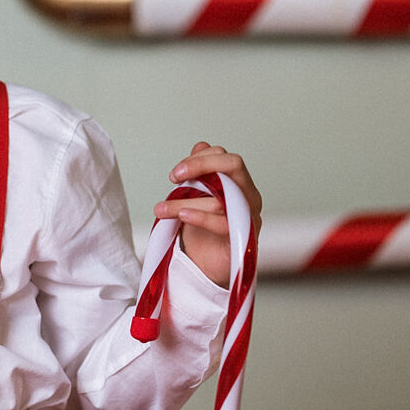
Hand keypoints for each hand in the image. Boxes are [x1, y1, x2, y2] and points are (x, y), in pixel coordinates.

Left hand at [152, 142, 262, 288]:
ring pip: (221, 197)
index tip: (174, 174)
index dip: (199, 159)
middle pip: (233, 165)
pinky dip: (202, 217)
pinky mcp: (243, 239)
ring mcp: (249, 217)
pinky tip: (183, 215)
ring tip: (160, 209)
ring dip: (185, 201)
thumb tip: (201, 145)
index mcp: (239, 183)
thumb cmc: (202, 228)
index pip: (224, 157)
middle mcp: (249, 196)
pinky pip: (225, 223)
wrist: (206, 265)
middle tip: (173, 177)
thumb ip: (199, 172)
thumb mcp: (196, 195)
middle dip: (201, 165)